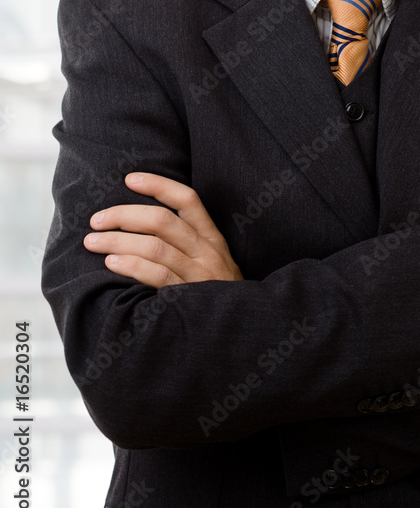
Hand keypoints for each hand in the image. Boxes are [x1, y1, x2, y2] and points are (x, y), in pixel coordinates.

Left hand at [83, 172, 242, 287]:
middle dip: (123, 216)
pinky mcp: (188, 297)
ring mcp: (198, 274)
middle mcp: (207, 251)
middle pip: (162, 221)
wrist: (238, 328)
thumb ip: (188, 242)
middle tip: (97, 220)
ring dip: (117, 241)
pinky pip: (157, 275)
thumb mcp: (213, 260)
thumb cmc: (215, 292)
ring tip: (93, 242)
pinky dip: (131, 266)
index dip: (158, 185)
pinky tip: (112, 263)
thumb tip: (143, 221)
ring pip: (154, 247)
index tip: (129, 179)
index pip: (187, 200)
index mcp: (212, 237)